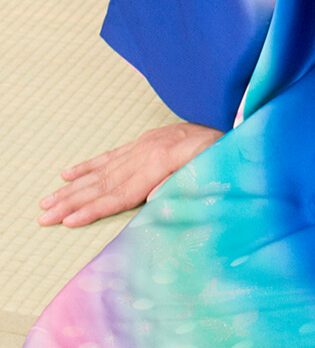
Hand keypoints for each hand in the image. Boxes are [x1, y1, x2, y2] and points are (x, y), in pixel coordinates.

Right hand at [38, 122, 222, 227]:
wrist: (236, 125)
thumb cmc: (225, 154)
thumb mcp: (210, 171)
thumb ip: (182, 186)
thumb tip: (151, 199)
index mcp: (160, 164)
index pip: (120, 193)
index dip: (93, 209)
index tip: (68, 221)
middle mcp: (146, 153)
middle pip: (102, 183)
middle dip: (71, 201)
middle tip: (44, 216)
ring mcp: (144, 145)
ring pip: (101, 171)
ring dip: (73, 187)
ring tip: (48, 200)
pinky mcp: (146, 142)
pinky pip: (111, 155)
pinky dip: (89, 165)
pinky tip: (69, 173)